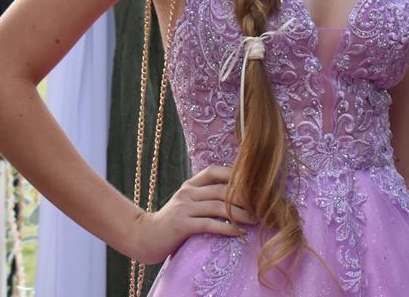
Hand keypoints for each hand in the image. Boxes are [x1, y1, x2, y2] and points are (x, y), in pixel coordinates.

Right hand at [123, 165, 258, 263]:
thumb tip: (235, 193)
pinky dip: (227, 228)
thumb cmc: (172, 221)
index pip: (214, 171)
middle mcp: (187, 192)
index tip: (254, 182)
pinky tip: (239, 232)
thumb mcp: (188, 203)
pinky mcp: (182, 225)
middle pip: (222, 189)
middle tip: (263, 205)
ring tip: (256, 220)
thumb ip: (205, 196)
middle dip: (245, 197)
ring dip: (241, 214)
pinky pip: (209, 224)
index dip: (234, 174)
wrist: (145, 237)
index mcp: (190, 185)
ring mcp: (184, 208)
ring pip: (219, 207)